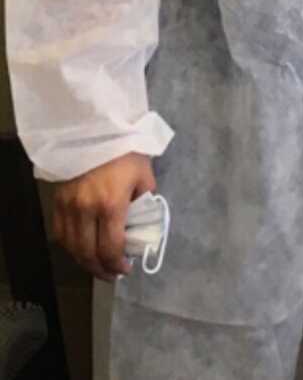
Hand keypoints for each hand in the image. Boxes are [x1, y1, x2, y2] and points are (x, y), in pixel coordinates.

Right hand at [52, 152, 155, 280]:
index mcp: (111, 205)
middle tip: (112, 274)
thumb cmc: (124, 148)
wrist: (94, 128)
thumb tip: (144, 219)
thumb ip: (145, 199)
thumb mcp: (144, 173)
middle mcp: (86, 210)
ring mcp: (68, 207)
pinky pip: (60, 232)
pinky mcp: (57, 201)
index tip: (126, 269)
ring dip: (84, 261)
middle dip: (101, 269)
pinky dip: (70, 246)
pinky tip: (81, 247)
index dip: (117, 265)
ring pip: (71, 247)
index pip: (110, 248)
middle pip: (88, 254)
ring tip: (98, 265)